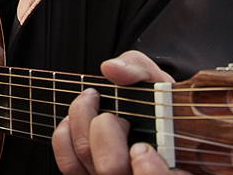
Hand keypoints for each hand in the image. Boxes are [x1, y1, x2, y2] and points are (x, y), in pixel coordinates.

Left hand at [51, 51, 173, 174]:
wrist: (144, 117)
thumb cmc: (156, 102)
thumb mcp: (157, 81)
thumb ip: (139, 70)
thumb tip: (112, 69)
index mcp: (169, 165)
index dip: (149, 171)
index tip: (142, 149)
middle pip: (111, 167)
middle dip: (105, 128)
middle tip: (113, 113)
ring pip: (85, 158)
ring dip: (81, 123)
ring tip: (90, 101)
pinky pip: (68, 163)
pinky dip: (63, 136)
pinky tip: (72, 119)